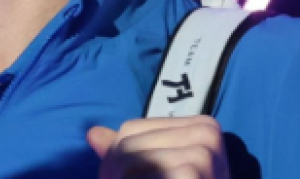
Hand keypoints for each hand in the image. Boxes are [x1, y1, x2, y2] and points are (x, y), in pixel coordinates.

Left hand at [87, 116, 229, 178]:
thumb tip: (92, 133)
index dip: (114, 158)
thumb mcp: (160, 171)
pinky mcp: (192, 173)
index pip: (131, 129)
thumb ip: (130, 153)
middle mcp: (206, 133)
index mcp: (201, 126)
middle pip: (128, 144)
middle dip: (113, 174)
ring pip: (131, 159)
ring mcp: (203, 154)